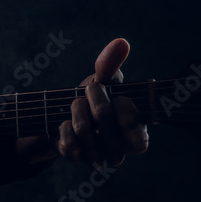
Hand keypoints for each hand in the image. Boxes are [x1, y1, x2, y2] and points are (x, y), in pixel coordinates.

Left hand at [57, 38, 147, 165]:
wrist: (64, 114)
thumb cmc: (94, 99)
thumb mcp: (105, 82)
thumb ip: (113, 65)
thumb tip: (121, 42)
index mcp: (137, 137)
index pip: (135, 128)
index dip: (123, 106)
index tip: (117, 96)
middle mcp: (120, 153)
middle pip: (103, 116)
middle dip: (93, 94)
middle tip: (90, 91)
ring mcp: (97, 158)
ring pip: (83, 127)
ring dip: (76, 107)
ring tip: (78, 105)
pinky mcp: (75, 158)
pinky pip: (68, 139)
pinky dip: (64, 124)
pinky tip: (67, 123)